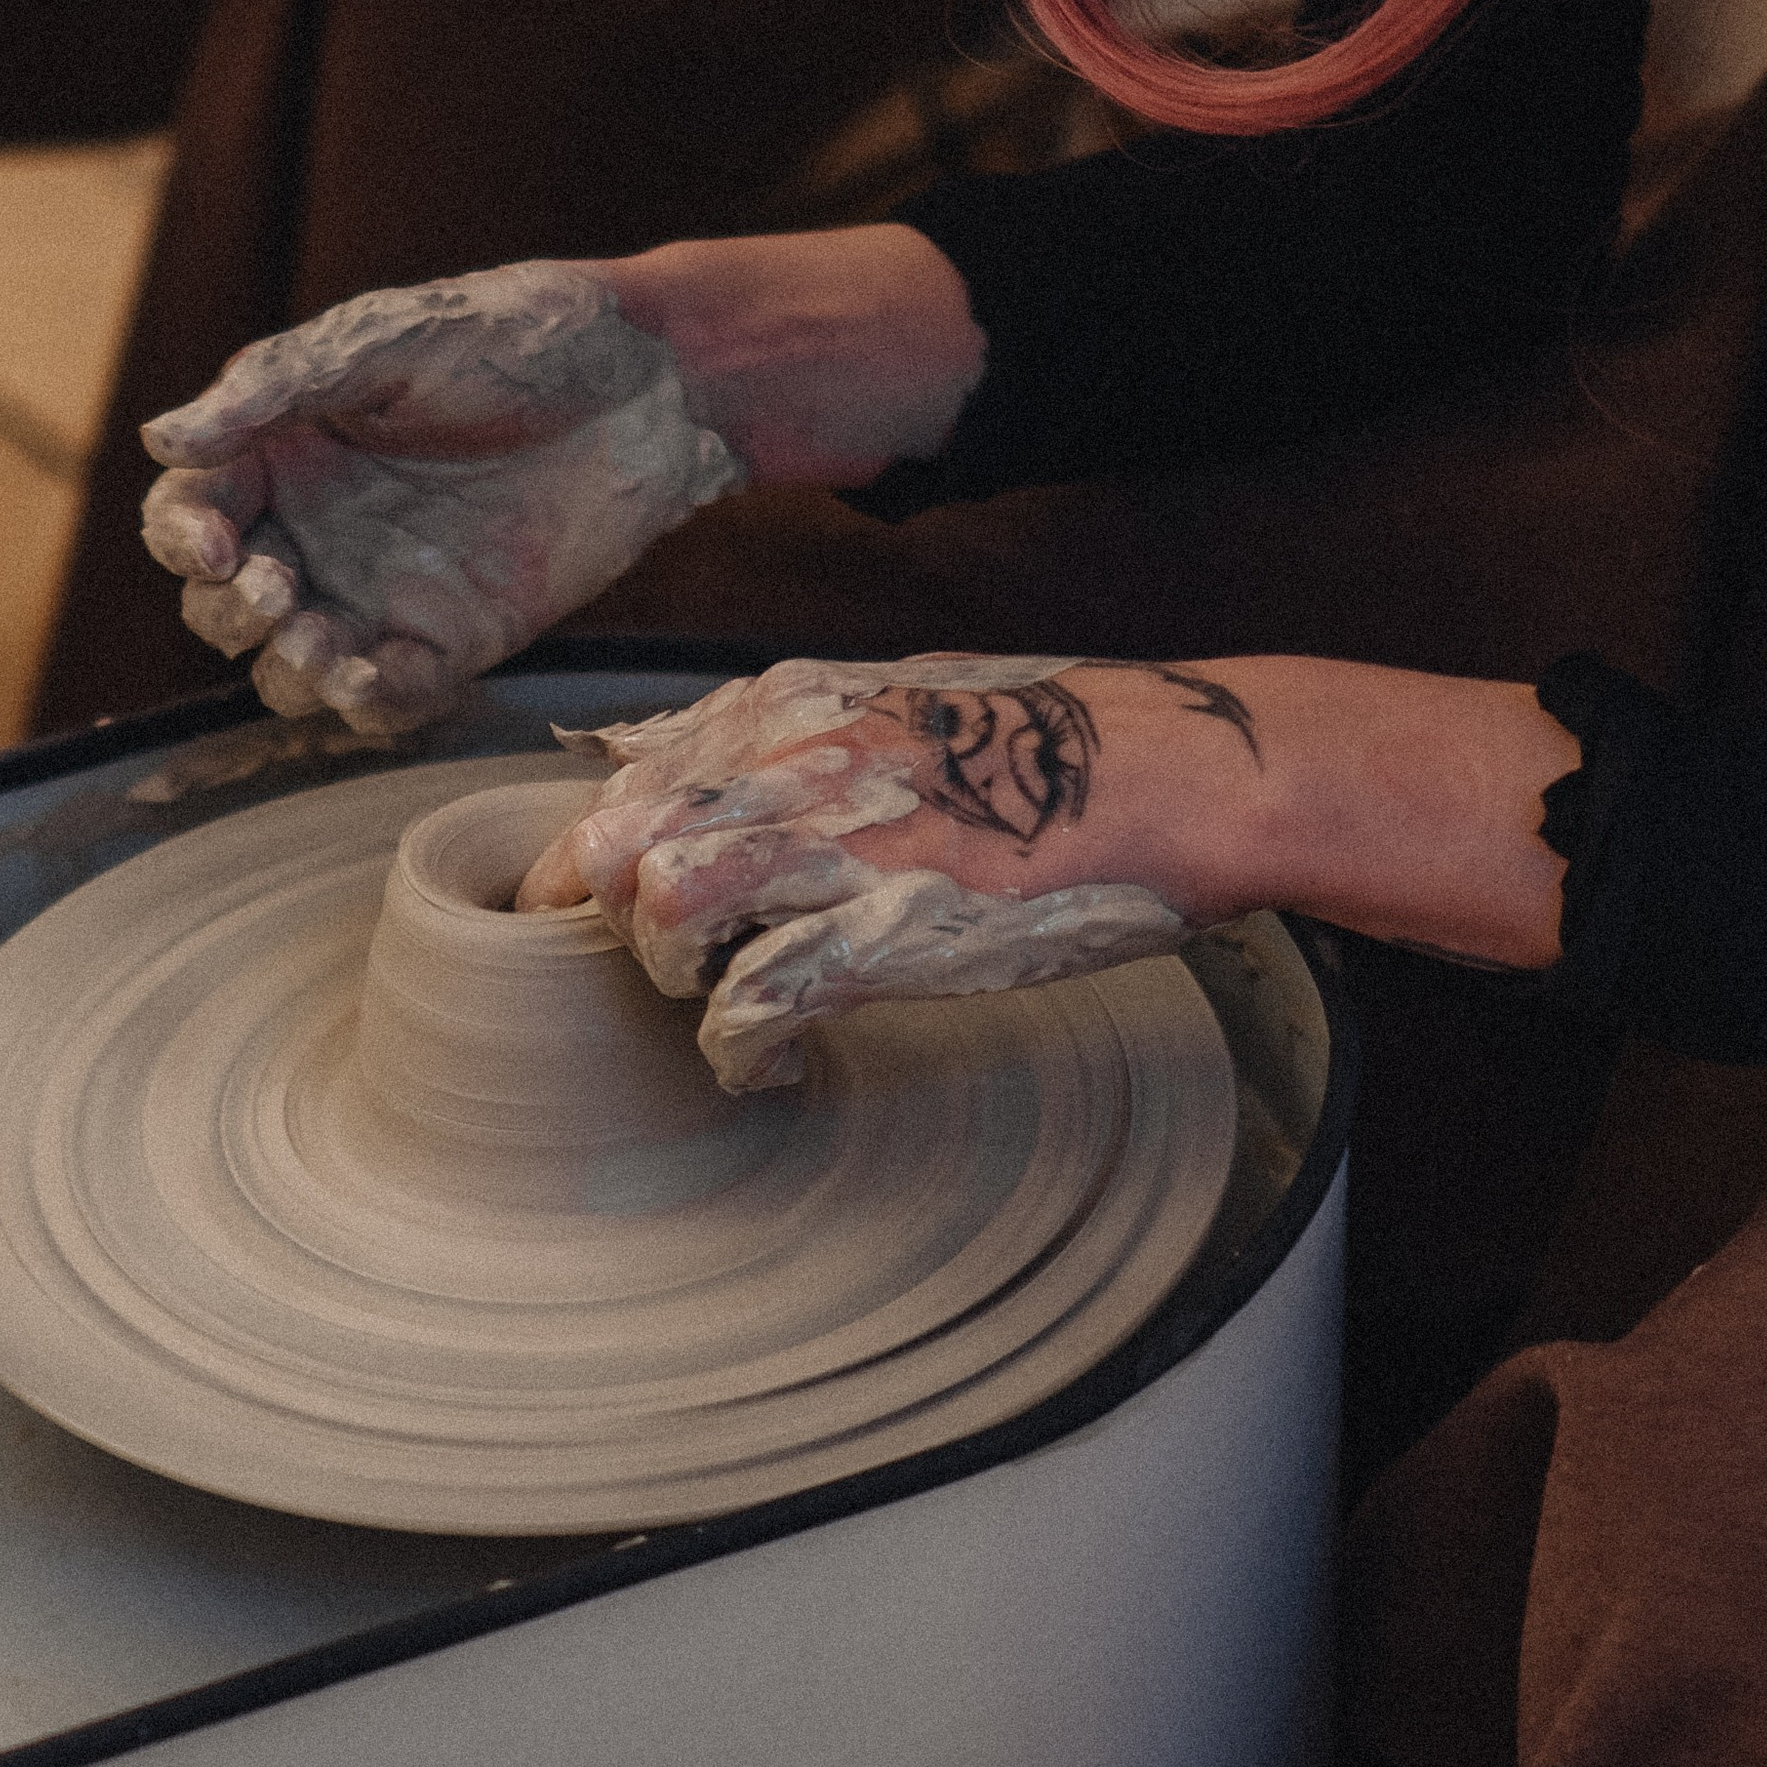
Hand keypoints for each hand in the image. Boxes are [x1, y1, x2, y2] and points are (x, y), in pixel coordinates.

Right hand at [139, 263, 746, 739]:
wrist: (650, 384)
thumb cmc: (519, 336)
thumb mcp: (388, 340)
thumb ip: (275, 388)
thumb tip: (161, 439)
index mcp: (284, 450)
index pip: (188, 513)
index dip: (181, 538)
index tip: (214, 543)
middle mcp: (319, 530)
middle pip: (221, 608)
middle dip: (229, 611)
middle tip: (276, 590)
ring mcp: (380, 591)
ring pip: (288, 671)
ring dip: (287, 671)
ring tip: (321, 643)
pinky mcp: (451, 640)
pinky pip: (384, 698)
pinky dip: (365, 702)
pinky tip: (371, 675)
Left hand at [518, 655, 1278, 1087]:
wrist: (1174, 774)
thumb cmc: (1049, 747)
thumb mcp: (892, 698)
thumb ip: (773, 729)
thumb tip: (648, 748)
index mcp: (786, 709)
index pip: (623, 784)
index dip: (593, 867)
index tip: (607, 921)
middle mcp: (789, 763)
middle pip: (612, 847)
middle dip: (614, 926)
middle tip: (668, 971)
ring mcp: (833, 845)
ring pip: (662, 914)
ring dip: (675, 980)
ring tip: (721, 1007)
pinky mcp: (882, 929)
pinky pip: (751, 1005)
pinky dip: (740, 1054)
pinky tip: (773, 1068)